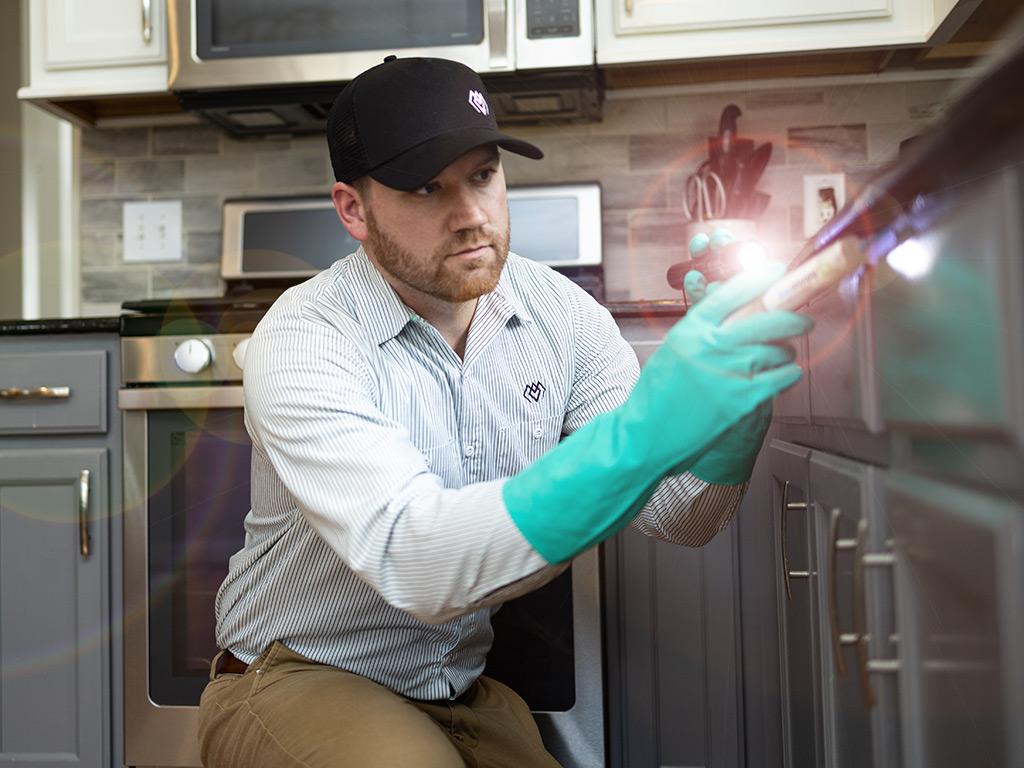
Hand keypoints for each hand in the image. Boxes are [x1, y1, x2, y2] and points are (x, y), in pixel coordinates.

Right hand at [503, 261, 811, 562]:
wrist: (645, 436)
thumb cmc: (656, 396)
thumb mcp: (673, 351)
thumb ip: (703, 332)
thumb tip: (738, 315)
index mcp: (691, 330)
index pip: (733, 292)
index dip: (760, 278)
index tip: (776, 272)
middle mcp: (710, 346)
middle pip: (766, 318)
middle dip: (792, 316)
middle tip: (802, 319)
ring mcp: (727, 372)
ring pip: (777, 349)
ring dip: (787, 351)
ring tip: (784, 356)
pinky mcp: (741, 400)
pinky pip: (781, 377)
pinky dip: (789, 373)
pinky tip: (787, 374)